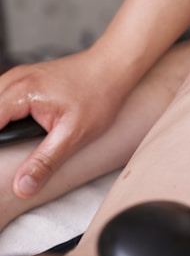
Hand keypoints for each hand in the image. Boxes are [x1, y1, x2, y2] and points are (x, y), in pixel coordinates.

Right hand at [0, 49, 127, 197]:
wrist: (113, 67)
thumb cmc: (98, 94)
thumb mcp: (74, 133)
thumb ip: (45, 161)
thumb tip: (22, 187)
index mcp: (21, 92)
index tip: (4, 160)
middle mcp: (15, 80)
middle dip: (0, 137)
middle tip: (10, 151)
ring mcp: (20, 77)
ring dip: (1, 123)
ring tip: (12, 142)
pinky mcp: (27, 79)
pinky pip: (3, 97)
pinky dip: (4, 113)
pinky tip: (15, 127)